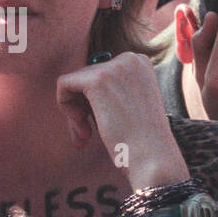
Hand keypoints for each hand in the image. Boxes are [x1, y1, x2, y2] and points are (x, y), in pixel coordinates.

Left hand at [56, 52, 187, 187]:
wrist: (154, 158)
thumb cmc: (141, 141)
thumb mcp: (129, 105)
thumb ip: (108, 90)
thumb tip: (72, 82)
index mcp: (140, 63)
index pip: (100, 73)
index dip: (93, 101)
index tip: (97, 124)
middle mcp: (129, 58)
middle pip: (86, 76)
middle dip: (82, 108)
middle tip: (87, 136)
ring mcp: (114, 66)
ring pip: (73, 82)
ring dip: (75, 113)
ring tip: (85, 137)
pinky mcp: (97, 80)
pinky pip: (63, 84)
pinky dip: (65, 107)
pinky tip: (82, 128)